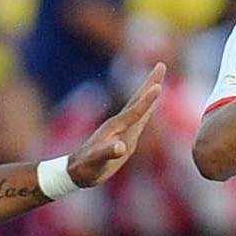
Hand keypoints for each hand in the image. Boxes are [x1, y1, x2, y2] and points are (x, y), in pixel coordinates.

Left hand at [66, 63, 164, 187]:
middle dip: (150, 84)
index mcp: (115, 128)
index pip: (134, 112)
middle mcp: (118, 124)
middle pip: (137, 100)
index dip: (147, 101)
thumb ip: (106, 153)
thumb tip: (121, 147)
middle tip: (160, 65)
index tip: (158, 87)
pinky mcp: (123, 135)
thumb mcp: (95, 162)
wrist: (74, 171)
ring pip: (138, 106)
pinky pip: (137, 117)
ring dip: (149, 92)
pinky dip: (146, 108)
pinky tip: (150, 106)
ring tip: (159, 81)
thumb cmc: (85, 168)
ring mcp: (121, 129)